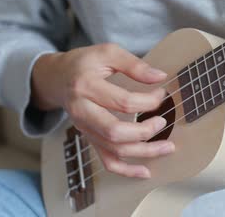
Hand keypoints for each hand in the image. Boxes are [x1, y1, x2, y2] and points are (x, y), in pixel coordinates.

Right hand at [31, 43, 174, 177]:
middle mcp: (82, 112)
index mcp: (86, 87)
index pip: (122, 102)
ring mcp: (84, 129)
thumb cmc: (85, 63)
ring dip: (143, 152)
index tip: (162, 93)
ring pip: (113, 150)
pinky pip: (106, 161)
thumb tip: (159, 77)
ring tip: (167, 147)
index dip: (148, 101)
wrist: (58, 78)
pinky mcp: (89, 138)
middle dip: (145, 131)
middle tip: (163, 121)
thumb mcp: (107, 53)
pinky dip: (126, 170)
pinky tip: (145, 171)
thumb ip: (134, 64)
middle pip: (114, 131)